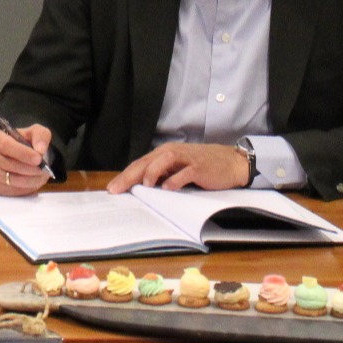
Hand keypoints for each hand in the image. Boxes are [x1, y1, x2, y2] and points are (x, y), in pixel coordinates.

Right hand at [0, 125, 51, 195]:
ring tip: (42, 175)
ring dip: (30, 179)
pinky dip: (26, 188)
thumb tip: (40, 150)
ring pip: (11, 179)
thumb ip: (40, 135)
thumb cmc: (24, 142)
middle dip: (29, 168)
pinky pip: (12, 190)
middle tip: (43, 169)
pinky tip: (34, 181)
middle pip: (9, 164)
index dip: (23, 153)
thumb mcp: (35, 132)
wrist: (19, 155)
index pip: (5, 145)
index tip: (38, 159)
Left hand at [106, 142, 248, 193]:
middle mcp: (172, 153)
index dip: (125, 176)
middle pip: (146, 163)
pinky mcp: (199, 167)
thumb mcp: (178, 169)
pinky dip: (176, 180)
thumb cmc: (202, 166)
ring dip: (151, 173)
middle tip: (116, 189)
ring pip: (163, 162)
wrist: (231, 162)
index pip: (140, 164)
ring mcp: (186, 159)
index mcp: (164, 154)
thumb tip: (140, 188)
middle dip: (129, 176)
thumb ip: (161, 175)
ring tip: (143, 186)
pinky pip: (185, 172)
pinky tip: (168, 188)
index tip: (112, 188)